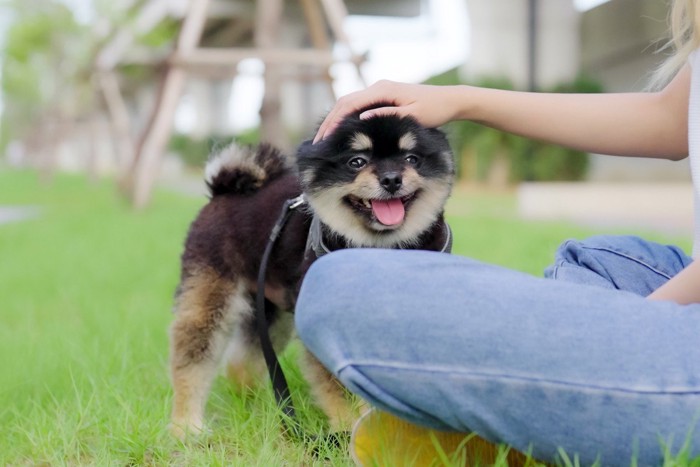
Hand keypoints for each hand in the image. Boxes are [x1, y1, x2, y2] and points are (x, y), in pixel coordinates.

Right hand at [313, 80, 463, 142]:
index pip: (349, 105)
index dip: (334, 122)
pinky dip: (346, 117)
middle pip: (344, 103)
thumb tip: (362, 118)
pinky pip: (358, 106)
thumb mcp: (411, 116)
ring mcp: (379, 91)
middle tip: (318, 142)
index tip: (324, 138)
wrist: (449, 101)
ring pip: (349, 104)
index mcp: (382, 90)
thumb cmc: (434, 110)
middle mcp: (378, 87)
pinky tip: (341, 131)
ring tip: (325, 138)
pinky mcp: (382, 98)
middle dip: (329, 122)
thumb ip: (387, 115)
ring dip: (335, 120)